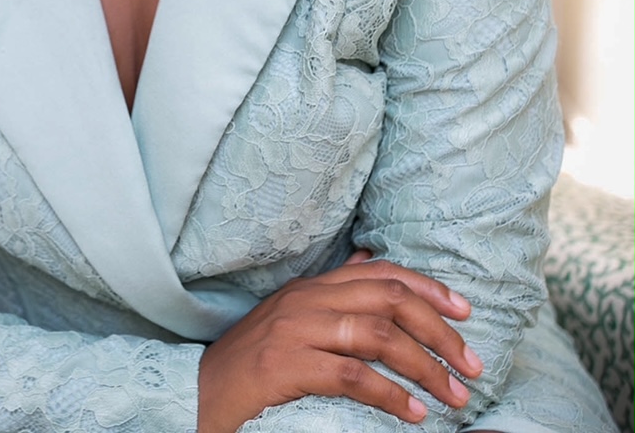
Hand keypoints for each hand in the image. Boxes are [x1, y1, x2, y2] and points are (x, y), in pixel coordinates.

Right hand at [197, 255, 483, 432]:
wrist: (199, 393)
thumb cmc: (254, 362)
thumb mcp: (294, 316)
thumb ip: (334, 291)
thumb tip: (371, 259)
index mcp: (313, 286)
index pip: (382, 272)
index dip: (429, 289)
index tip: (466, 312)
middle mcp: (307, 300)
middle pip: (389, 299)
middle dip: (439, 331)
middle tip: (473, 366)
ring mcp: (295, 330)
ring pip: (376, 334)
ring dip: (425, 367)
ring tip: (453, 397)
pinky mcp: (285, 366)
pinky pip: (350, 374)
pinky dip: (390, 394)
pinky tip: (413, 412)